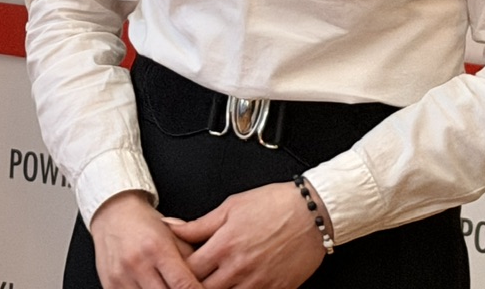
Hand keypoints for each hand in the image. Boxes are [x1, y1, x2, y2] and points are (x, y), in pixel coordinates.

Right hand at [89, 190, 199, 288]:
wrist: (112, 213)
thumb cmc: (146, 225)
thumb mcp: (174, 236)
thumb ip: (192, 261)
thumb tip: (208, 282)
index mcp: (157, 248)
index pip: (184, 285)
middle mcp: (136, 263)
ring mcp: (120, 276)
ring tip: (168, 286)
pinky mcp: (110, 286)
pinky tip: (153, 287)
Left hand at [166, 182, 325, 288]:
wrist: (312, 214)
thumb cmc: (273, 205)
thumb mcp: (230, 206)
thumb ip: (198, 224)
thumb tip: (171, 226)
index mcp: (224, 244)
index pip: (188, 268)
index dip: (177, 269)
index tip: (174, 266)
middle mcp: (238, 268)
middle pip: (202, 288)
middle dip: (191, 284)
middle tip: (188, 278)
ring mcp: (258, 283)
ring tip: (210, 282)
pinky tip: (234, 286)